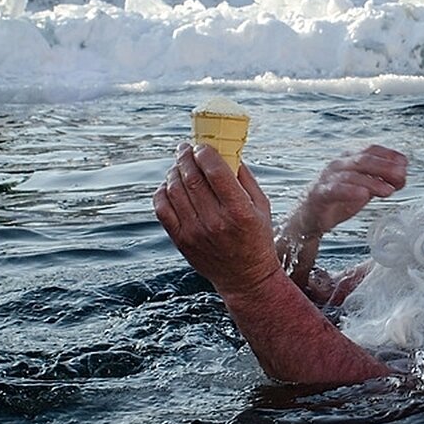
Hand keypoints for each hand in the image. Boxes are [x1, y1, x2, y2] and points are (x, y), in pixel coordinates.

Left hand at [153, 143, 281, 294]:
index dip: (205, 152)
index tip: (202, 145)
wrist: (245, 278)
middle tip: (185, 148)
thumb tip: (225, 151)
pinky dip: (162, 192)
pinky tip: (169, 185)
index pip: (215, 171)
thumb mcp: (261, 206)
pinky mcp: (181, 241)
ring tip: (179, 165)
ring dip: (174, 171)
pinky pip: (162, 208)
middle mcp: (215, 221)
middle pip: (191, 177)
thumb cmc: (256, 237)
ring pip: (174, 190)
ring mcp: (194, 232)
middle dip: (186, 156)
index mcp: (239, 211)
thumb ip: (245, 178)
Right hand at [290, 145, 407, 237]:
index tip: (405, 165)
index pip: (372, 150)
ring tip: (388, 190)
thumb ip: (380, 181)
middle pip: (364, 159)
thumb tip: (401, 176)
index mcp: (350, 159)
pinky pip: (335, 189)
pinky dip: (350, 191)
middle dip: (385, 166)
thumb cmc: (338, 200)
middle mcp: (339, 164)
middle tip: (401, 176)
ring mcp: (327, 177)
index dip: (390, 155)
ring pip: (352, 174)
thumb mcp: (364, 189)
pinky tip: (363, 195)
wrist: (310, 218)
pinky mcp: (319, 193)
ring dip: (373, 181)